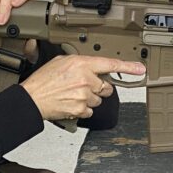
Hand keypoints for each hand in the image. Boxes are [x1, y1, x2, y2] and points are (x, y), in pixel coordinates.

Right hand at [21, 56, 146, 120]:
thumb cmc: (43, 80)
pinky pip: (91, 111)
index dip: (128, 67)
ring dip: (89, 98)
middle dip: (99, 87)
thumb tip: (89, 67)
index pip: (110, 64)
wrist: (31, 98)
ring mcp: (85, 95)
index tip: (141, 69)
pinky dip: (83, 109)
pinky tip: (71, 103)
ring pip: (98, 100)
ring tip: (72, 95)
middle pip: (106, 87)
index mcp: (82, 63)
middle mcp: (86, 79)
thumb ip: (79, 62)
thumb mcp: (61, 61)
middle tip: (84, 86)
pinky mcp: (81, 109)